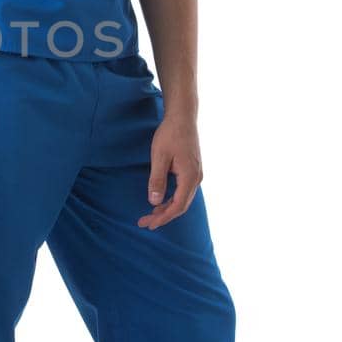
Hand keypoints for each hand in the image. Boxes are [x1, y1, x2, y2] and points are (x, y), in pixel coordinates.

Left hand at [138, 113, 202, 228]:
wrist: (182, 117)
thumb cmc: (170, 134)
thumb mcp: (159, 157)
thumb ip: (157, 180)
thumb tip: (154, 202)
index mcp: (190, 177)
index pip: (178, 205)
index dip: (163, 217)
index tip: (149, 224)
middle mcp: (196, 178)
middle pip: (181, 205)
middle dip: (163, 216)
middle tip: (145, 223)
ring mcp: (196, 174)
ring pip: (183, 199)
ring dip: (167, 208)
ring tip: (150, 215)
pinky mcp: (192, 170)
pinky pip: (183, 191)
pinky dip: (172, 199)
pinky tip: (160, 201)